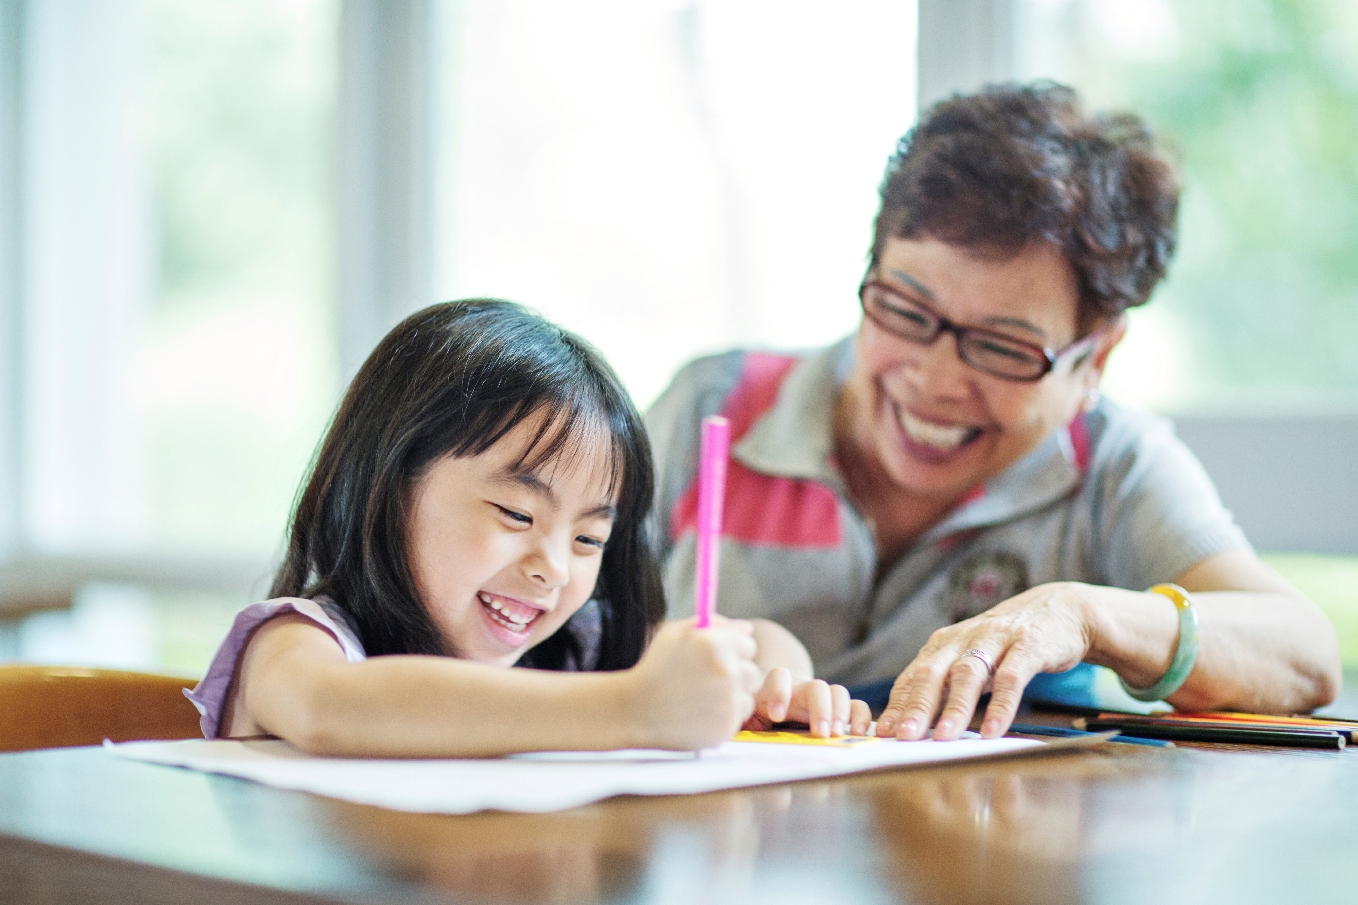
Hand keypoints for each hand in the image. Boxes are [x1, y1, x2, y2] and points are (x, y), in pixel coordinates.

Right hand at [627, 616, 762, 749]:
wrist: (635, 710)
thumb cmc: (656, 668)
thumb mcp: (676, 633)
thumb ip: (715, 624)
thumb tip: (748, 630)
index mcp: (715, 643)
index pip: (748, 645)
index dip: (731, 652)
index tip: (711, 661)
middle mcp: (726, 670)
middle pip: (753, 673)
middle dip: (735, 677)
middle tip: (706, 683)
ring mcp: (728, 700)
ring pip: (747, 698)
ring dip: (730, 699)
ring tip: (699, 699)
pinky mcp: (727, 726)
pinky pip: (737, 719)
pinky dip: (722, 718)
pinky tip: (698, 715)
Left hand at [743, 668, 871, 736]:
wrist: (774, 707)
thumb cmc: (756, 718)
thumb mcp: (744, 721)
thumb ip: (739, 726)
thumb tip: (731, 735)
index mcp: (772, 690)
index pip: (777, 677)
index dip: (779, 692)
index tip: (776, 716)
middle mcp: (800, 689)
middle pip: (814, 686)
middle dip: (819, 708)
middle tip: (821, 734)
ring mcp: (821, 697)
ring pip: (837, 691)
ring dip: (840, 712)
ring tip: (837, 734)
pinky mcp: (838, 710)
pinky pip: (856, 705)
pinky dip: (861, 717)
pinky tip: (860, 733)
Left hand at [876, 582, 1094, 740]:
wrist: (1061, 609)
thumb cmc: (1008, 644)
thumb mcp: (972, 658)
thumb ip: (947, 685)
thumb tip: (916, 723)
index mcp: (945, 643)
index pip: (913, 676)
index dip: (897, 704)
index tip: (882, 733)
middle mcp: (964, 638)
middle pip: (933, 673)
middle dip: (916, 707)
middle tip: (904, 738)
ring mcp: (996, 639)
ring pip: (968, 674)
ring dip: (955, 708)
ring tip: (944, 739)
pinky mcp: (1029, 645)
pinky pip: (1011, 677)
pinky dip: (1001, 705)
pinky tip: (994, 731)